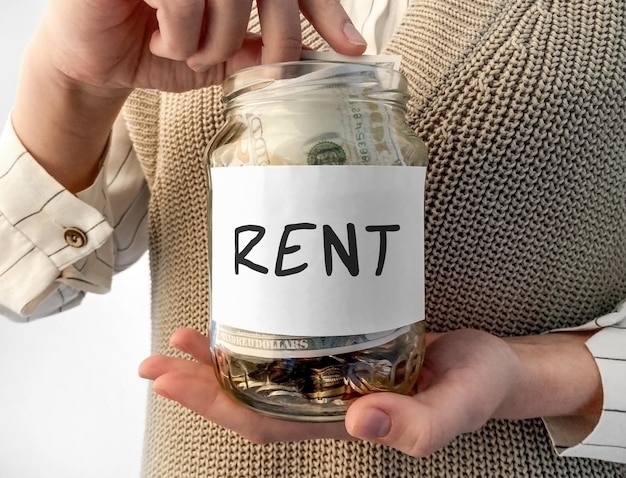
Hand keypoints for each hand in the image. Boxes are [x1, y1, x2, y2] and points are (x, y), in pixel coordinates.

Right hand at [13, 0, 365, 190]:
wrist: (97, 59)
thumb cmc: (156, 49)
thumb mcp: (219, 58)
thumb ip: (258, 50)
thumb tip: (308, 57)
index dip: (329, 13)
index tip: (354, 48)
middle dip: (280, 38)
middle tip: (270, 70)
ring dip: (213, 43)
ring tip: (187, 50)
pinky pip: (184, 1)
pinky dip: (179, 34)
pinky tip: (158, 33)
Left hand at [140, 327, 600, 455]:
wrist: (488, 366)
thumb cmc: (474, 388)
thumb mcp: (455, 409)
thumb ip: (417, 425)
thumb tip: (359, 422)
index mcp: (342, 421)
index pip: (264, 421)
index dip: (214, 404)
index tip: (172, 379)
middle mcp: (325, 402)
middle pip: (248, 399)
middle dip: (198, 385)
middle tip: (154, 361)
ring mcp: (330, 376)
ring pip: (261, 375)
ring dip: (216, 362)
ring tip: (179, 341)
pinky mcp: (339, 348)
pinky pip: (286, 348)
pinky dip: (255, 336)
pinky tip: (238, 320)